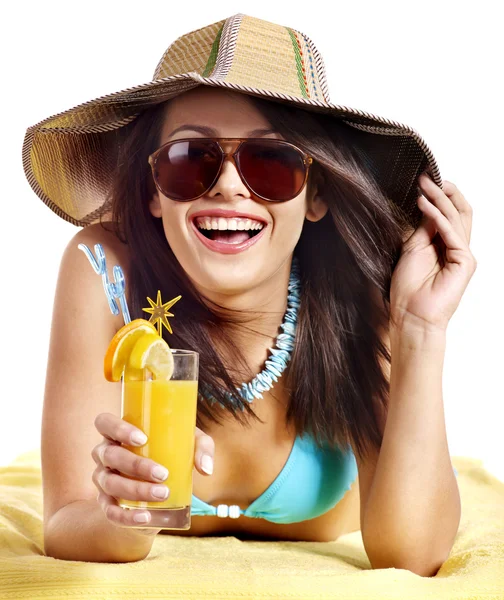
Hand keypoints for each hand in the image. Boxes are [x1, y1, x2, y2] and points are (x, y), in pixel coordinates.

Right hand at [91, 413, 214, 531]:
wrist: (157, 491)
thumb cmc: (170, 455)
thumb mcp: (188, 444)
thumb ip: (201, 448)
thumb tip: (206, 469)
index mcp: (117, 433)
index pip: (104, 422)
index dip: (118, 428)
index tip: (142, 439)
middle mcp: (104, 454)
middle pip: (110, 455)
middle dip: (135, 465)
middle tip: (162, 474)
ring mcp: (103, 479)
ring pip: (110, 483)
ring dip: (135, 489)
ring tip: (163, 493)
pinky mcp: (107, 503)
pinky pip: (110, 512)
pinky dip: (126, 516)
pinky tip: (145, 517)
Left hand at [390, 174, 476, 333]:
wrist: (410, 315)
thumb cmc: (408, 288)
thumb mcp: (413, 249)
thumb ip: (424, 228)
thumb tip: (427, 204)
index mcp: (445, 245)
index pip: (448, 214)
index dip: (438, 195)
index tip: (423, 180)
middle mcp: (458, 248)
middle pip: (459, 211)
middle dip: (444, 191)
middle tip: (427, 176)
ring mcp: (463, 255)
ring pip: (456, 218)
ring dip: (439, 198)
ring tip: (423, 184)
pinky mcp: (464, 262)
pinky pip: (451, 232)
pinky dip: (438, 216)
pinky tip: (424, 203)